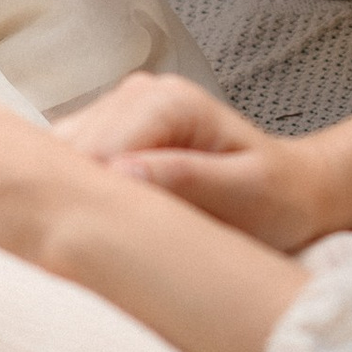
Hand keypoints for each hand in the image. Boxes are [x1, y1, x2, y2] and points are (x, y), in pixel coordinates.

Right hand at [55, 73, 336, 248]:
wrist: (293, 189)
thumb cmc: (279, 196)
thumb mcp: (246, 194)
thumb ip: (186, 180)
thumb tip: (120, 175)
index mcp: (168, 101)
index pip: (97, 150)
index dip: (89, 203)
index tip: (95, 249)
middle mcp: (135, 95)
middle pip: (68, 153)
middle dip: (75, 204)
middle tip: (95, 256)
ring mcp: (116, 113)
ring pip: (58, 160)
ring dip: (71, 204)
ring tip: (101, 245)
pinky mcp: (106, 137)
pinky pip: (67, 169)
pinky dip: (74, 202)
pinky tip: (98, 232)